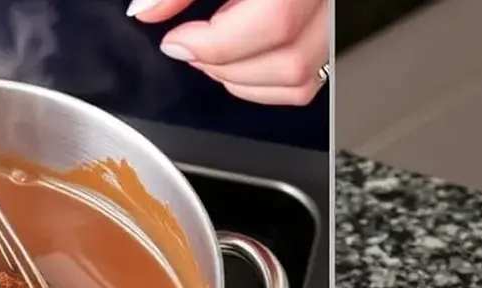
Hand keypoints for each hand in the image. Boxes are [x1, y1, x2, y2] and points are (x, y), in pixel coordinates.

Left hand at [127, 0, 327, 105]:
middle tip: (189, 45)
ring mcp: (335, 18)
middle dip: (225, 64)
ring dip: (244, 79)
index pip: (273, 20)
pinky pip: (307, 82)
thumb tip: (145, 9)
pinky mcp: (329, 32)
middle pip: (288, 59)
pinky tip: (236, 63)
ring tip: (209, 54)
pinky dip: (266, 84)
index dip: (215, 42)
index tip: (174, 40)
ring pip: (300, 77)